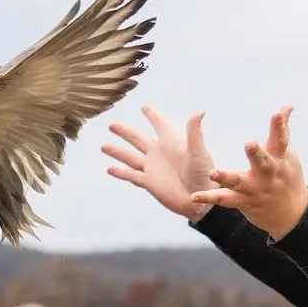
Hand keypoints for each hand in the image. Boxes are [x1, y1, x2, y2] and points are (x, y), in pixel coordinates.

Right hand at [102, 105, 216, 222]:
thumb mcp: (199, 151)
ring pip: (130, 157)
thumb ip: (194, 131)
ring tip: (103, 146)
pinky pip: (131, 176)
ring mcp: (152, 168)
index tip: (144, 107)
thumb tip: (200, 111)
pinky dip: (120, 172)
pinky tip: (109, 169)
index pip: (159, 124)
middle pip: (137, 139)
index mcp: (171, 142)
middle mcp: (159, 154)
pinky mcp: (149, 183)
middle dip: (125, 132)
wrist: (200, 199)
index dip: (152, 115)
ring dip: (117, 152)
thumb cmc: (204, 174)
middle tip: (112, 124)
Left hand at [190, 105, 307, 240]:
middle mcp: (268, 175)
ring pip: (239, 183)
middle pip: (263, 162)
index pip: (280, 139)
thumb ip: (282, 129)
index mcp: (279, 159)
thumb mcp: (287, 154)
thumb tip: (287, 106)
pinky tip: (194, 197)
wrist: (291, 215)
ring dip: (226, 178)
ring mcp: (255, 189)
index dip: (279, 126)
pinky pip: (224, 200)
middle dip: (257, 154)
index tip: (278, 112)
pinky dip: (209, 198)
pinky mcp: (244, 202)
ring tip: (213, 173)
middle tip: (250, 143)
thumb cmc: (287, 177)